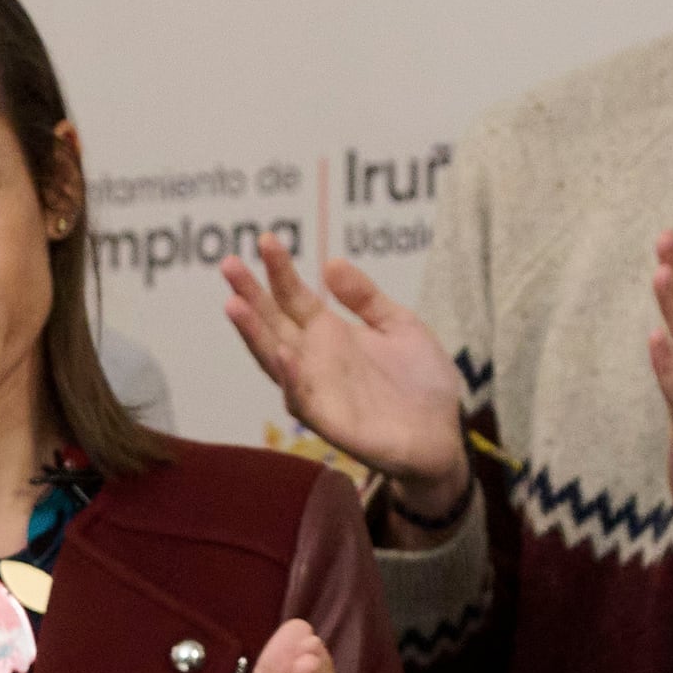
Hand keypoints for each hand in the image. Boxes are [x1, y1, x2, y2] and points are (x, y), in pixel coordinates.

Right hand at [219, 242, 468, 516]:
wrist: (443, 434)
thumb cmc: (421, 382)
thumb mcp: (399, 325)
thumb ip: (365, 298)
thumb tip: (331, 262)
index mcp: (329, 334)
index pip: (293, 297)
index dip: (279, 270)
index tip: (266, 238)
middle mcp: (314, 360)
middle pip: (272, 324)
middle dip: (250, 295)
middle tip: (229, 263)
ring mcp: (317, 390)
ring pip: (274, 360)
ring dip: (253, 334)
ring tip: (234, 304)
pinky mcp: (329, 421)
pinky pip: (301, 400)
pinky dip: (291, 378)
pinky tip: (283, 354)